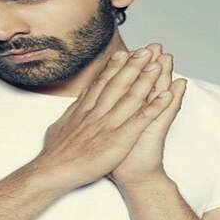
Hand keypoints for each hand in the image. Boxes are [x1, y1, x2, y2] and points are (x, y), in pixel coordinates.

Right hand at [32, 44, 175, 191]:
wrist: (53, 170)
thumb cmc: (54, 154)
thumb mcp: (59, 127)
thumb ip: (70, 115)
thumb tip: (73, 107)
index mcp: (84, 109)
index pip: (101, 83)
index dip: (114, 67)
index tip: (123, 54)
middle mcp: (97, 112)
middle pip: (118, 83)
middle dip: (134, 65)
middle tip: (146, 49)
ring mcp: (108, 124)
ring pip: (131, 96)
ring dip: (146, 79)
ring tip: (158, 63)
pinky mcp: (119, 139)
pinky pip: (140, 120)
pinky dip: (154, 107)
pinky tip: (166, 96)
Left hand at [107, 44, 186, 186]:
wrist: (132, 177)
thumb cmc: (114, 154)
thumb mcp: (102, 131)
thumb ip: (99, 113)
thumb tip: (89, 101)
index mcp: (122, 112)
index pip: (124, 85)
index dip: (125, 68)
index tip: (126, 49)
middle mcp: (138, 114)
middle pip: (143, 84)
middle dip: (146, 65)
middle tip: (153, 46)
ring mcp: (149, 121)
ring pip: (157, 93)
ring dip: (162, 75)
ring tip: (167, 56)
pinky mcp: (156, 132)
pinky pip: (166, 113)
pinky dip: (173, 99)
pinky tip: (179, 85)